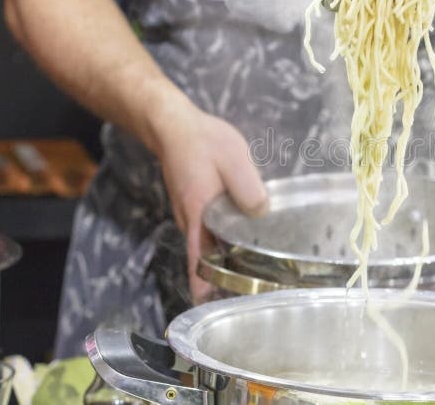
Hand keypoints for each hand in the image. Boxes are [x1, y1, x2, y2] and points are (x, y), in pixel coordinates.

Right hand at [153, 101, 267, 302]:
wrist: (172, 125)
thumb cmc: (202, 141)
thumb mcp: (233, 159)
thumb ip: (248, 188)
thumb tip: (262, 213)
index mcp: (198, 215)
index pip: (199, 262)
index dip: (206, 288)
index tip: (215, 310)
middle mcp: (191, 221)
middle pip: (205, 260)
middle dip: (223, 280)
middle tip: (252, 296)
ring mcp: (191, 215)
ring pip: (208, 246)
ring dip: (225, 261)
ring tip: (257, 274)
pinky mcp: (196, 206)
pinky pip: (210, 232)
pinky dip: (224, 242)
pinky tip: (246, 240)